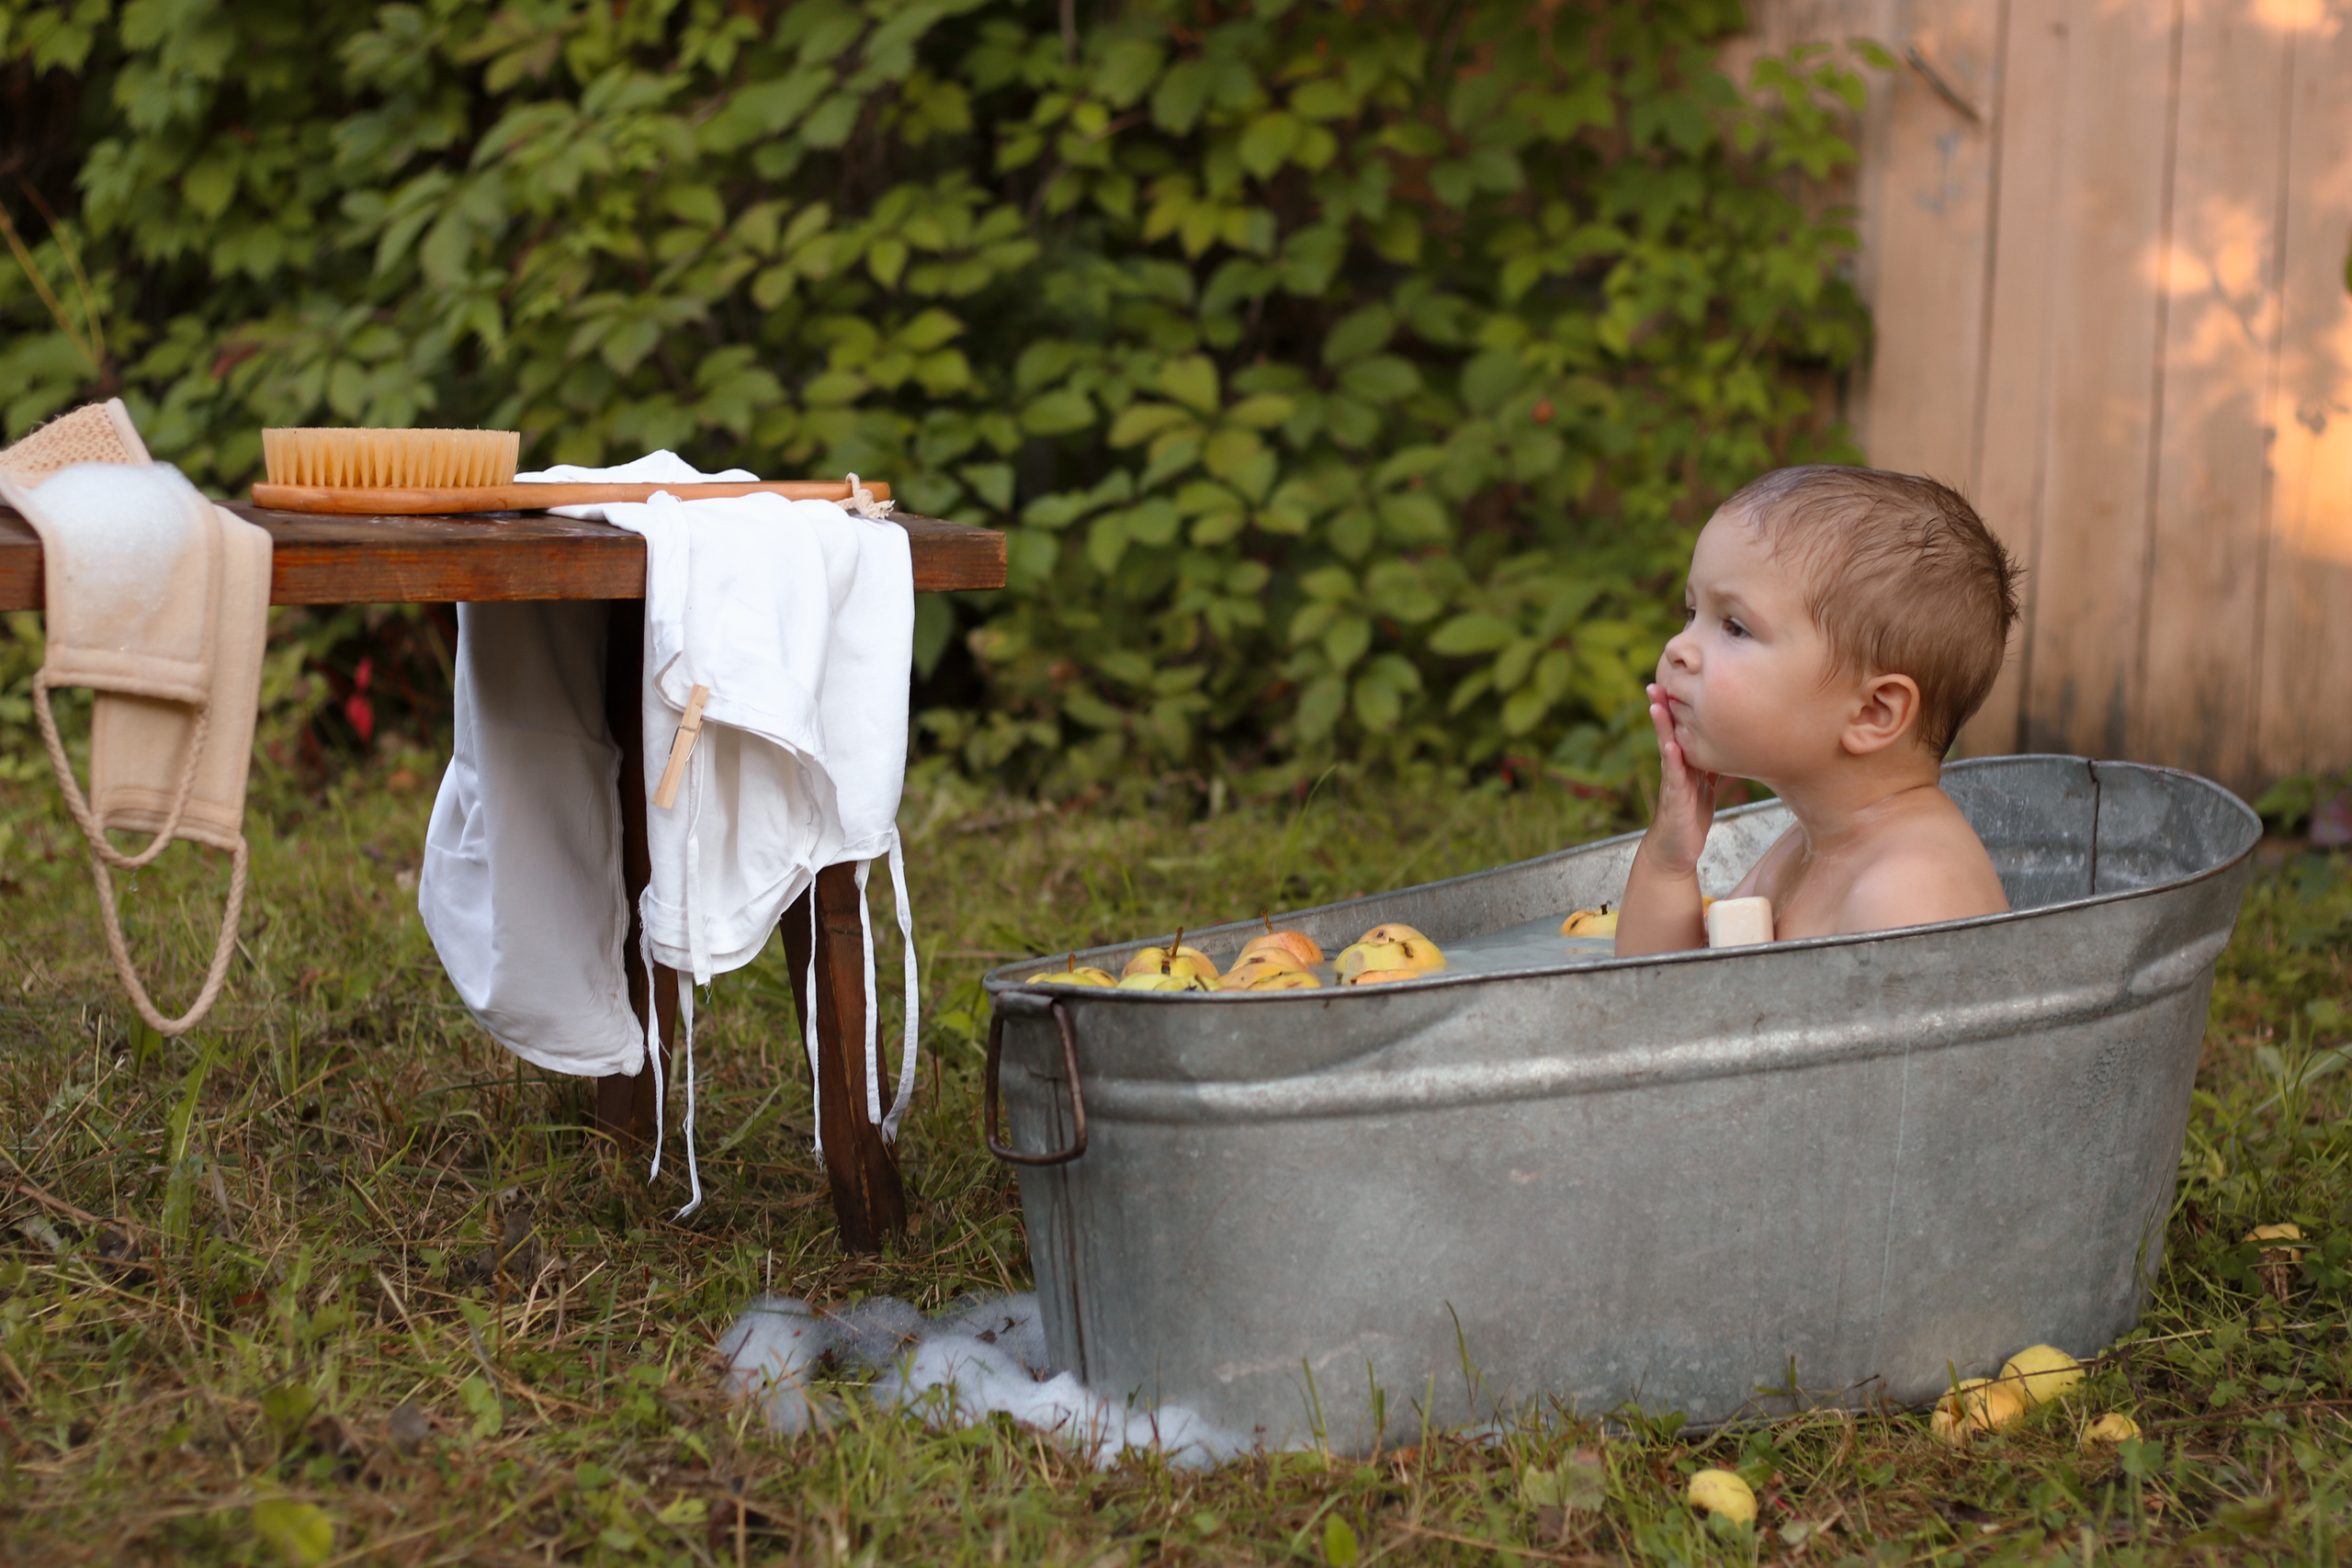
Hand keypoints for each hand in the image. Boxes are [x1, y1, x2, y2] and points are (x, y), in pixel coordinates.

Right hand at [1642, 682, 1723, 876]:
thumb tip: (1729, 742)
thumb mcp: (1705, 783)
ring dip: (1661, 726)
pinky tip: (1671, 746)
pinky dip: (1672, 761)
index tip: (1676, 680)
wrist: (1676, 849)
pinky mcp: (1675, 800)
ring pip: (1666, 748)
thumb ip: (1710, 762)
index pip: (1680, 728)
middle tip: (1655, 683)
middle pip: (1668, 732)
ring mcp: (1673, 783)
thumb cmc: (1691, 816)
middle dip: (1662, 707)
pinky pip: (1673, 777)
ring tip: (1656, 704)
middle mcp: (1676, 768)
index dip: (1677, 706)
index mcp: (1685, 762)